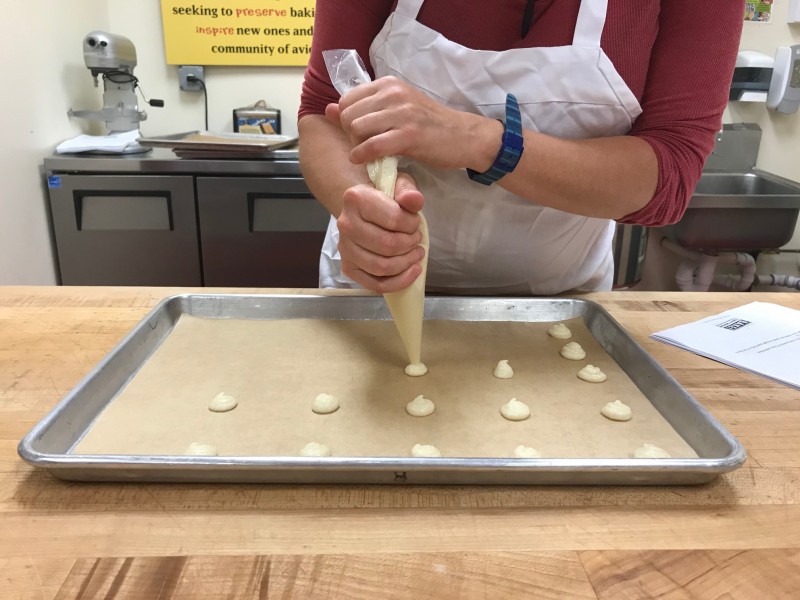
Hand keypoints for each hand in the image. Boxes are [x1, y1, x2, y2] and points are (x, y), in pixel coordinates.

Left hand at [325, 76, 500, 171]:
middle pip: (349, 115)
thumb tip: (328, 108)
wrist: (463, 136)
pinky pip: (372, 145)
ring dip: (358, 146)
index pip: (347, 100)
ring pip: (357, 129)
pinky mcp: (409, 135)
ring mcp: (402, 113)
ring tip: (370, 153)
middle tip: (365, 146)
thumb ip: (363, 107)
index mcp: (389, 84)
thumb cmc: (430, 126)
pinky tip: (364, 160)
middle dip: (351, 135)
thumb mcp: (396, 109)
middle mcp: (393, 94)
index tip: (360, 133)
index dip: (347, 120)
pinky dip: (363, 155)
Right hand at [337, 172, 425, 292]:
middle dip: (410, 245)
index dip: (412, 225)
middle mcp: (346, 225)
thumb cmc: (384, 198)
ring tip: (416, 254)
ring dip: (406, 263)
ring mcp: (345, 249)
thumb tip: (414, 200)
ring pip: (382, 267)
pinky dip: (399, 282)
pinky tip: (412, 271)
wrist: (362, 209)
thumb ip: (408, 191)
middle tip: (417, 240)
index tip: (416, 223)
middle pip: (387, 246)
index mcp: (356, 199)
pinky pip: (376, 284)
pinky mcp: (348, 268)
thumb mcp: (398, 185)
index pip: (394, 219)